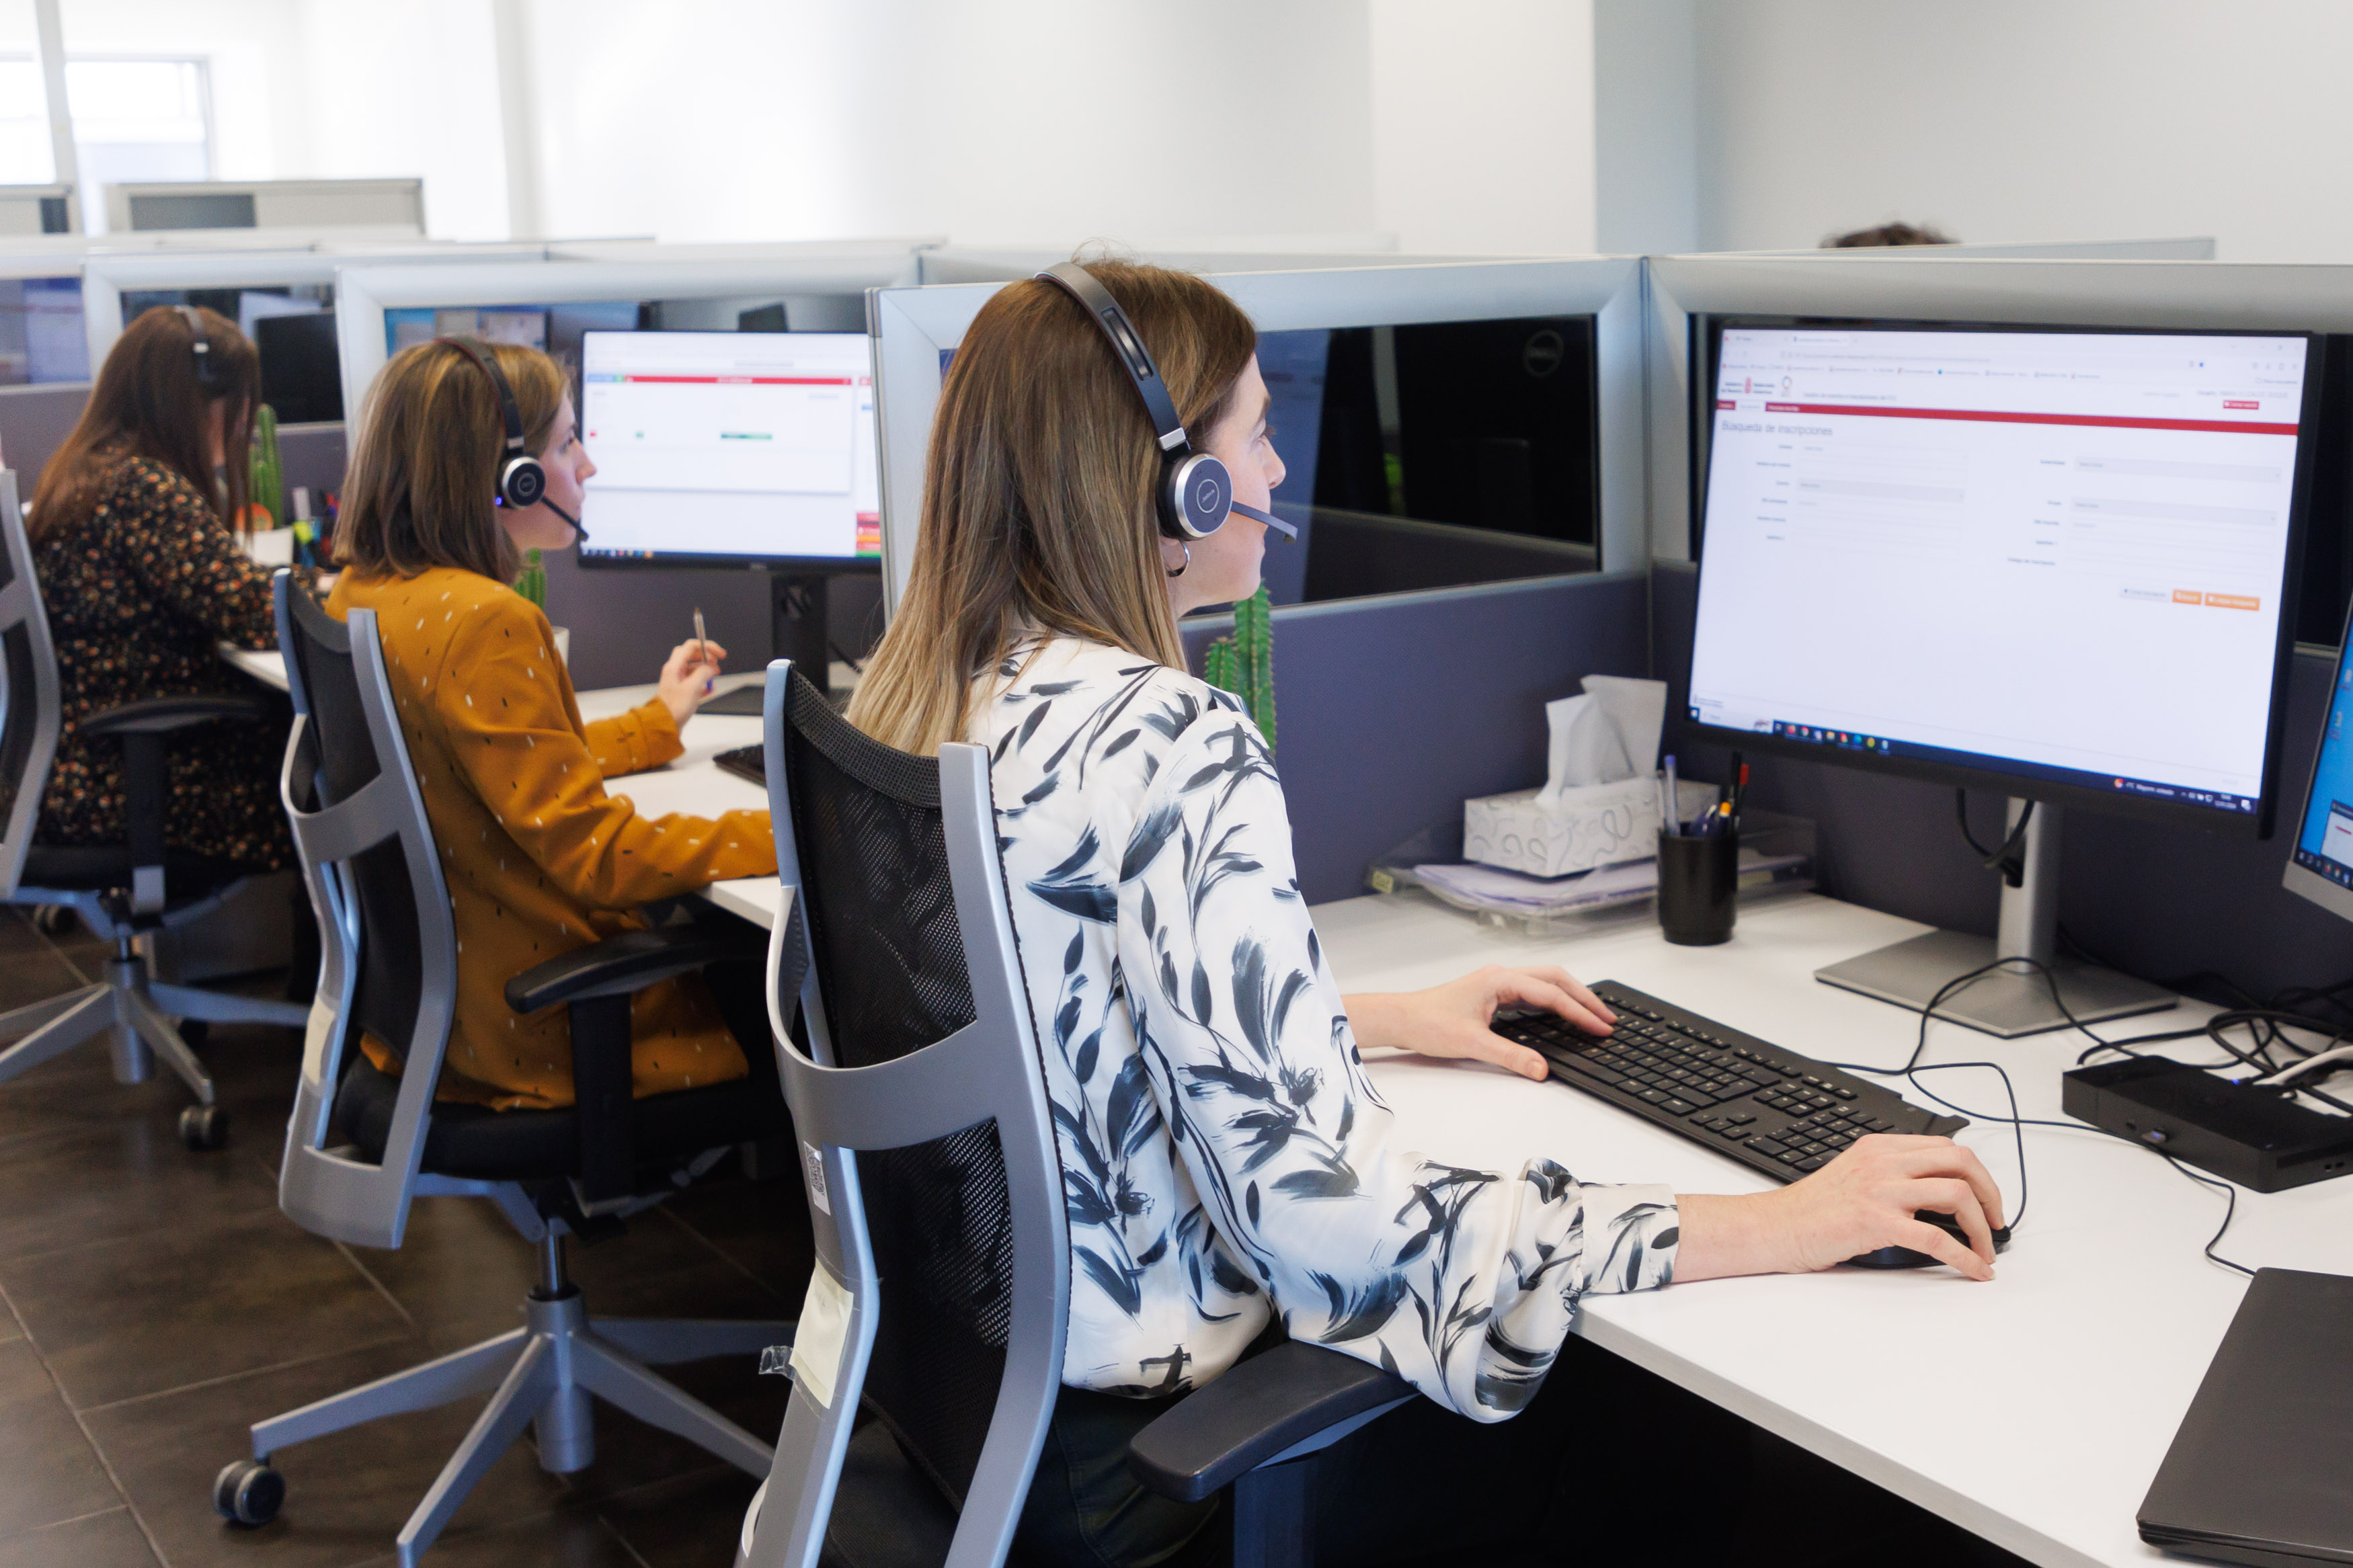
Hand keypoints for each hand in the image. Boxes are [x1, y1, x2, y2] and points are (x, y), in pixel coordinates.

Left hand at [657, 638, 725, 727]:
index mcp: (674, 667)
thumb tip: (710, 667)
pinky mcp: (680, 691)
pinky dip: (702, 682)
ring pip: (692, 668)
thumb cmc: (675, 708)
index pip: (691, 647)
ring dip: (705, 670)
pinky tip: (709, 689)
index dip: (707, 647)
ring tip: (714, 676)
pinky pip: (692, 681)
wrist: (665, 725)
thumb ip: (703, 673)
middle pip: (691, 655)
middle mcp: (674, 671)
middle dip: (705, 657)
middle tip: (716, 662)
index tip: (720, 654)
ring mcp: (676, 680)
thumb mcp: (693, 688)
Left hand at [1343, 964, 1614, 1081]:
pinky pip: (1533, 993)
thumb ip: (1510, 1056)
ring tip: (1594, 1016)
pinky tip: (1563, 1016)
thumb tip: (1541, 1069)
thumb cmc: (1428, 1023)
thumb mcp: (1472, 1043)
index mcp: (1500, 980)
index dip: (1580, 1012)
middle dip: (1584, 998)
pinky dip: (1554, 1002)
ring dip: (1571, 997)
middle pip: (1555, 979)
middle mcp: (1502, 976)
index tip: (1601, 1027)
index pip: (1552, 994)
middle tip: (1608, 1018)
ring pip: (1545, 983)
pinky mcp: (1494, 994)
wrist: (1401, 1019)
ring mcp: (1498, 983)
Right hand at [1675, 1135, 2004, 1281]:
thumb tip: (1936, 1197)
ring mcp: (1879, 1189)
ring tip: (1985, 1250)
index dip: (1977, 1175)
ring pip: (1956, 1195)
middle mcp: (1882, 1161)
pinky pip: (1936, 1238)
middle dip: (1990, 1194)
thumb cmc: (1809, 1211)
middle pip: (1961, 1163)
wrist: (1773, 1228)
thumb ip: (1890, 1176)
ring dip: (1982, 1228)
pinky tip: (1973, 1270)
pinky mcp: (1875, 1221)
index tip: (1986, 1201)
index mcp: (1879, 1147)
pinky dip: (1965, 1257)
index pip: (1946, 1148)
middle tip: (1995, 1223)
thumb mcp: (1853, 1176)